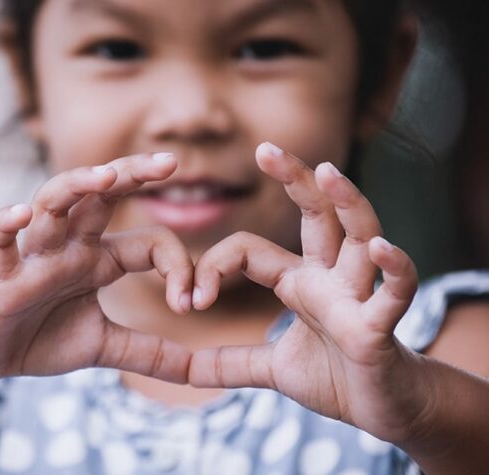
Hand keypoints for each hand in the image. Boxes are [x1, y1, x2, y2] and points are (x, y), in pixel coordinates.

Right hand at [0, 153, 195, 384]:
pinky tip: (20, 213)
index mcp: (98, 259)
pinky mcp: (0, 277)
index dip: (177, 266)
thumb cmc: (41, 338)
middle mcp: (69, 247)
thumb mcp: (106, 347)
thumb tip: (205, 373)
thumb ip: (153, 354)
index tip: (192, 304)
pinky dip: (5, 224)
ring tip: (105, 176)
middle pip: (101, 197)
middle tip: (170, 161)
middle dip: (133, 174)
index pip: (149, 243)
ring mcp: (33, 257)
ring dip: (76, 185)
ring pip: (51, 204)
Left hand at [189, 143, 425, 442]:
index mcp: (300, 282)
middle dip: (295, 179)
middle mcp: (330, 278)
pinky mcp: (381, 327)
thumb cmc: (336, 380)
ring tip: (329, 173)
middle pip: (316, 215)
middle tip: (265, 148)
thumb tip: (180, 369)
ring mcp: (358, 297)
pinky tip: (380, 248)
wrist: (386, 411)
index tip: (191, 301)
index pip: (249, 250)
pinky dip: (393, 268)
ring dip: (347, 203)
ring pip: (359, 236)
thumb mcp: (269, 370)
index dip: (214, 266)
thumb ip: (227, 364)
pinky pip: (395, 291)